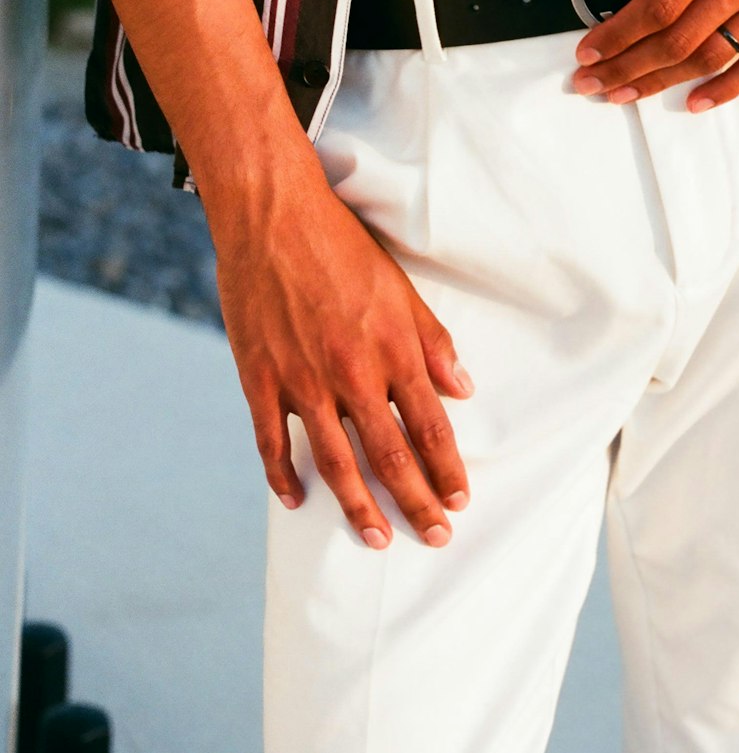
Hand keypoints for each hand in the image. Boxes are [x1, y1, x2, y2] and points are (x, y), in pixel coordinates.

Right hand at [201, 147, 475, 550]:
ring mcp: (301, 379)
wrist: (273, 213)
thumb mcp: (399, 286)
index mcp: (391, 348)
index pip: (430, 425)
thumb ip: (431, 341)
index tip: (460, 501)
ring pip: (334, 460)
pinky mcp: (259, 377)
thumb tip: (464, 389)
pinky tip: (297, 501)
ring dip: (358, 505)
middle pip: (389, 454)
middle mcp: (350, 372)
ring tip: (376, 539)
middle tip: (434, 537)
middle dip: (415, 501)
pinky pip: (271, 441)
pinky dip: (284, 476)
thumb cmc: (341, 245)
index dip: (446, 469)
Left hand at [571, 0, 738, 110]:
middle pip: (676, 40)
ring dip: (663, 81)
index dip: (617, 35)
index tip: (587, 51)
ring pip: (712, 56)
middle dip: (627, 68)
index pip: (657, 5)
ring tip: (625, 94)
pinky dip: (728, 88)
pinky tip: (695, 101)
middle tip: (590, 85)